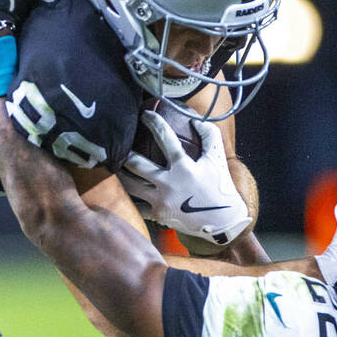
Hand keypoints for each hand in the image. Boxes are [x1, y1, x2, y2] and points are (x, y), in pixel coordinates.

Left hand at [118, 110, 253, 246]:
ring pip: (130, 185)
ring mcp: (161, 201)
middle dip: (125, 152)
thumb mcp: (217, 158)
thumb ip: (209, 135)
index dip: (154, 123)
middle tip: (119, 144)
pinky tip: (120, 187)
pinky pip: (136, 205)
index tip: (145, 115)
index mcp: (184, 167)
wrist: (223, 221)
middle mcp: (169, 184)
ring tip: (114, 164)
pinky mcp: (158, 215)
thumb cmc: (220, 186)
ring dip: (120, 174)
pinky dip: (127, 196)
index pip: (166, 138)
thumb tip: (194, 119)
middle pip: (137, 164)